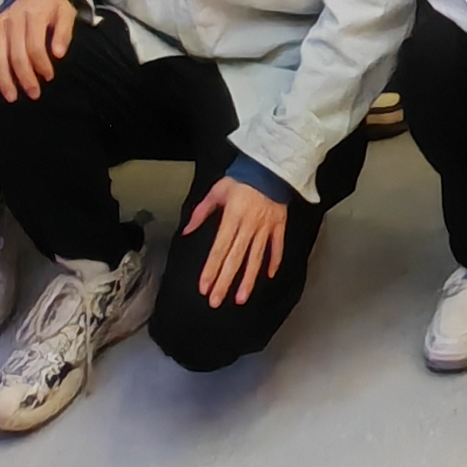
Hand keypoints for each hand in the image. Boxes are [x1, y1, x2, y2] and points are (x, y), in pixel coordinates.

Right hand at [0, 0, 79, 99]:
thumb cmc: (53, 6)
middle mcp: (12, 19)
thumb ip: (64, 33)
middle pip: (16, 54)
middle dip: (25, 78)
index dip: (41, 64)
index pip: (35, 46)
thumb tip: (58, 55)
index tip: (49, 77)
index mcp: (33, 14)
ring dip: (3, 79)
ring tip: (11, 97)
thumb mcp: (66, 13)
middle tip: (34, 94)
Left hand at [183, 172, 288, 305]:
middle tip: (216, 301)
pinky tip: (269, 276)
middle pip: (235, 258)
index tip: (204, 288)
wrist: (272, 164)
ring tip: (241, 298)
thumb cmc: (242, 177)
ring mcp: (266, 227)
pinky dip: (274, 261)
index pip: (219, 249)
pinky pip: (278, 246)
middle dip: (225, 282)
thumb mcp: (218, 190)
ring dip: (248, 279)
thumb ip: (201, 211)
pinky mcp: (280, 224)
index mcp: (232, 217)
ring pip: (256, 257)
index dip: (211, 269)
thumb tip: (187, 231)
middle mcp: (249, 226)